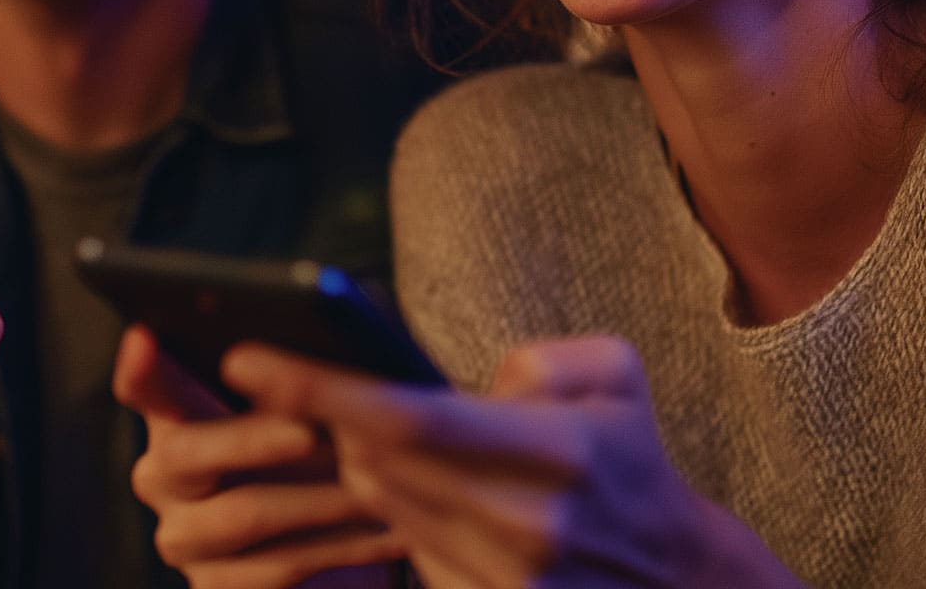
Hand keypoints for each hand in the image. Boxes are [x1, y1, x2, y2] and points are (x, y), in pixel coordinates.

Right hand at [113, 325, 402, 588]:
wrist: (347, 548)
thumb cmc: (326, 457)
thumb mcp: (313, 409)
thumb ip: (304, 364)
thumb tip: (330, 310)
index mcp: (179, 417)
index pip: (146, 387)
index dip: (140, 367)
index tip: (145, 337)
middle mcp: (164, 478)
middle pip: (186, 452)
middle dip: (254, 437)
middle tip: (311, 428)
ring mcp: (184, 539)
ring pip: (242, 514)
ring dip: (317, 497)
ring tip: (373, 479)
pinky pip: (276, 568)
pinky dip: (339, 548)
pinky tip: (385, 531)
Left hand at [225, 336, 800, 588]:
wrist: (672, 579)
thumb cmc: (632, 461)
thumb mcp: (618, 378)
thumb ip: (548, 359)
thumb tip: (485, 382)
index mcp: (559, 451)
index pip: (412, 417)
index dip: (322, 390)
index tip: (253, 361)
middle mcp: (527, 521)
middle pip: (381, 466)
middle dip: (320, 421)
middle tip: (268, 376)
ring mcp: (506, 576)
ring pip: (384, 506)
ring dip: (350, 462)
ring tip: (320, 419)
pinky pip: (408, 549)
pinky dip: (386, 508)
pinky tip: (380, 477)